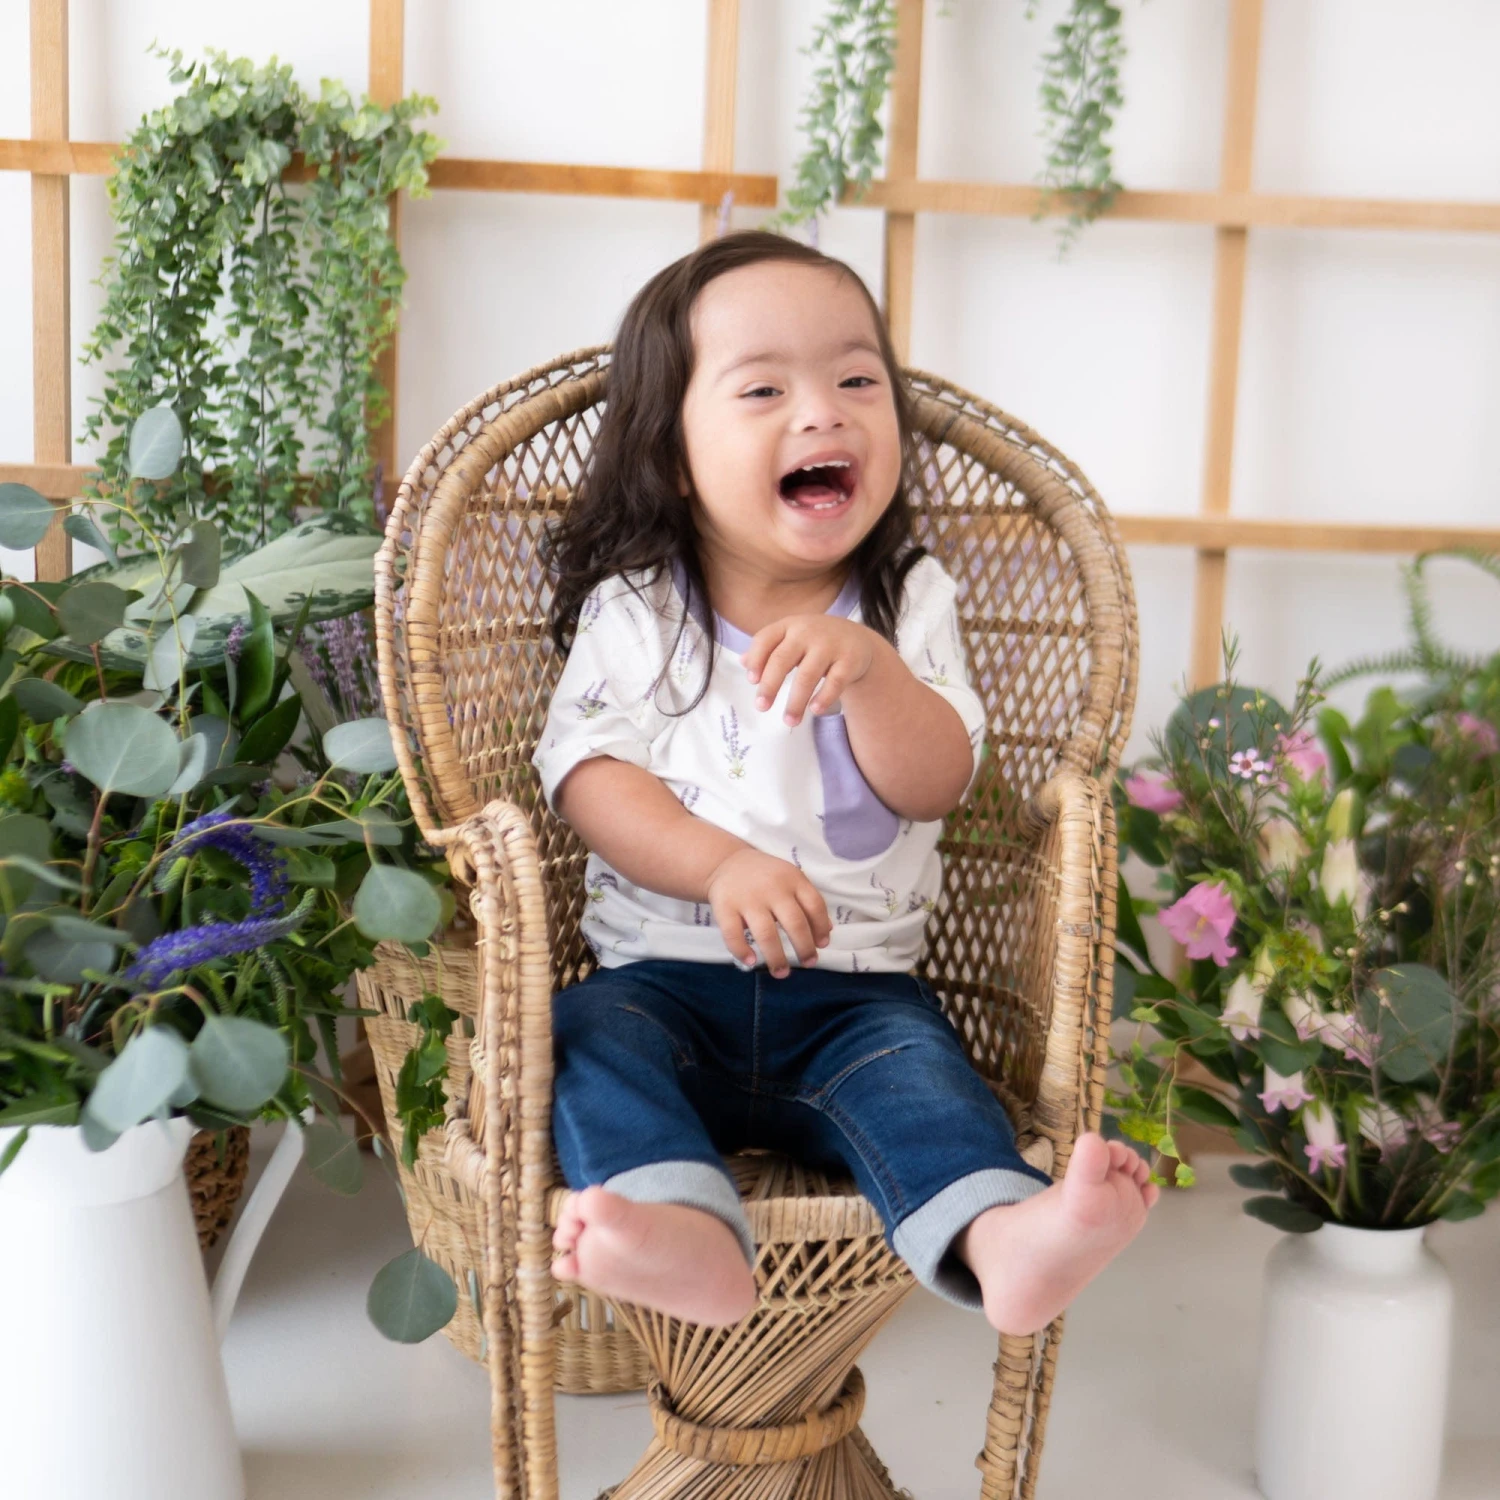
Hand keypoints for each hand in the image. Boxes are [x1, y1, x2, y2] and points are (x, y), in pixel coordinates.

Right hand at [705, 849, 831, 977]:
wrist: (726, 863)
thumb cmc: (765, 876)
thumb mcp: (790, 879)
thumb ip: (808, 901)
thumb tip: (827, 931)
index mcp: (792, 879)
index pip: (814, 905)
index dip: (821, 927)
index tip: (822, 945)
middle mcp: (772, 889)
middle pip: (794, 922)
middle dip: (805, 947)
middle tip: (809, 963)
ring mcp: (748, 898)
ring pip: (766, 932)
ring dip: (776, 957)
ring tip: (782, 973)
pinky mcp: (725, 907)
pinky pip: (733, 933)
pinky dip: (741, 950)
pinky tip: (751, 961)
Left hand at [741, 615, 878, 726]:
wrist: (857, 640)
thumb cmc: (815, 643)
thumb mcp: (791, 639)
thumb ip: (768, 649)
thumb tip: (742, 662)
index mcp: (788, 626)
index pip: (765, 639)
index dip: (756, 660)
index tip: (752, 682)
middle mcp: (807, 631)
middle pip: (782, 659)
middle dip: (769, 685)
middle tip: (761, 707)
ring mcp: (830, 644)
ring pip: (808, 675)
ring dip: (796, 701)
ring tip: (789, 721)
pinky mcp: (850, 660)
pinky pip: (835, 682)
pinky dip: (824, 698)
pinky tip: (815, 710)